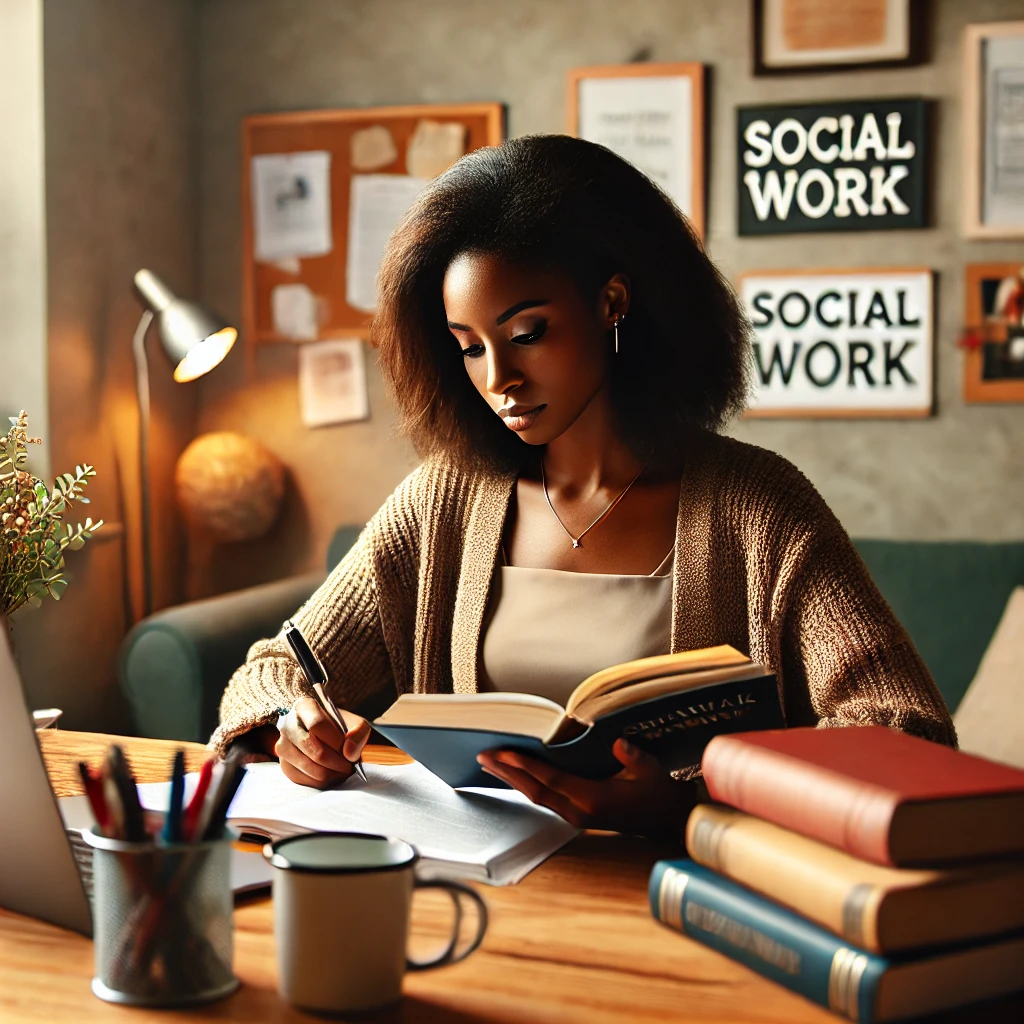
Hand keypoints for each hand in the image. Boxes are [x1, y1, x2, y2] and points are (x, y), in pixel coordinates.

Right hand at [275, 696, 369, 788]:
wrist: (327, 737)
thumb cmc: (341, 728)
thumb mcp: (356, 724)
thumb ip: (358, 733)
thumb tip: (349, 752)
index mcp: (304, 706)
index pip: (317, 724)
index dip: (336, 740)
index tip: (348, 749)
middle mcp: (288, 725)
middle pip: (315, 751)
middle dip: (338, 762)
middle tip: (349, 766)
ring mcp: (283, 746)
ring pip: (310, 768)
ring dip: (332, 774)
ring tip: (342, 770)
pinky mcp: (284, 765)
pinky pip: (304, 780)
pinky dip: (322, 782)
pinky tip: (331, 775)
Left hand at [476, 738, 696, 834]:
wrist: (666, 820)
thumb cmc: (658, 792)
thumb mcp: (651, 770)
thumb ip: (634, 757)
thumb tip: (619, 744)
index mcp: (594, 800)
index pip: (552, 780)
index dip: (527, 766)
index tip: (505, 753)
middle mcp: (579, 812)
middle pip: (535, 791)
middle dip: (508, 773)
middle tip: (483, 755)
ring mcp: (575, 816)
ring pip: (536, 797)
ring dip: (512, 779)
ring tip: (489, 762)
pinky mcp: (575, 815)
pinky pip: (543, 799)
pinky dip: (525, 785)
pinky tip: (513, 774)